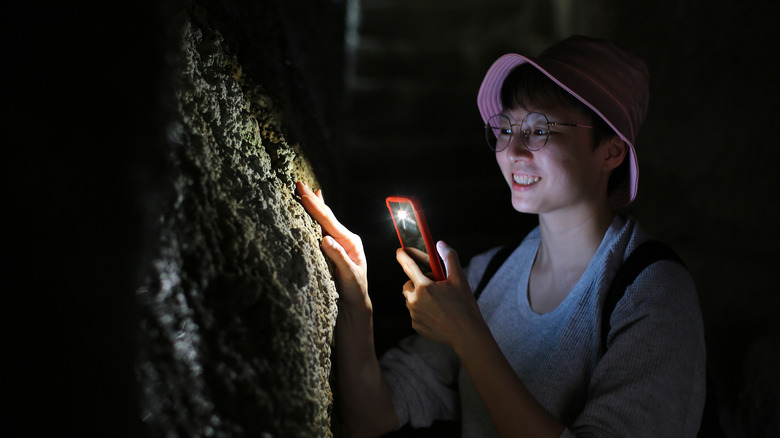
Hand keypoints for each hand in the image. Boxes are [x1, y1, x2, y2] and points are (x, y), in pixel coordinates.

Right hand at [296, 181, 368, 311]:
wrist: (355, 303)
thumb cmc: (353, 290)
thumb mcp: (348, 276)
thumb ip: (338, 257)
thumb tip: (325, 239)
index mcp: (351, 242)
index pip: (330, 222)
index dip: (316, 207)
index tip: (304, 193)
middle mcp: (345, 238)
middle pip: (326, 216)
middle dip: (313, 199)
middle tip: (299, 183)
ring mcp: (339, 242)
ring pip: (324, 220)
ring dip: (314, 204)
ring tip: (305, 190)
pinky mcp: (333, 248)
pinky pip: (323, 228)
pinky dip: (318, 215)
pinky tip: (316, 204)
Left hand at [396, 241, 482, 350]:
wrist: (467, 335)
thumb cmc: (464, 306)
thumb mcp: (459, 279)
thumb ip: (449, 258)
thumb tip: (441, 244)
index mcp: (425, 287)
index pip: (408, 266)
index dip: (403, 256)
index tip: (399, 251)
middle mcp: (415, 300)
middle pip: (408, 284)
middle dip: (417, 281)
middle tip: (434, 284)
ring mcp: (414, 315)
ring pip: (411, 299)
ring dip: (419, 296)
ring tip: (438, 300)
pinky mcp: (416, 326)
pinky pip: (415, 313)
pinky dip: (422, 310)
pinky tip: (438, 313)